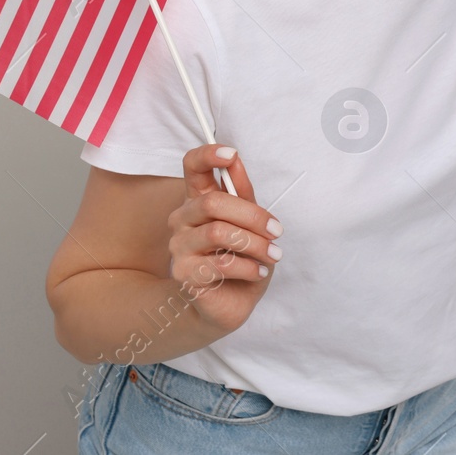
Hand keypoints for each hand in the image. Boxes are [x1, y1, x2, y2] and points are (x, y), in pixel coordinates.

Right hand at [167, 143, 281, 335]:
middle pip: (213, 203)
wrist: (232, 302)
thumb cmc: (242, 257)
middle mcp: (182, 219)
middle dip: (253, 216)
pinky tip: (259, 272)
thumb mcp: (249, 221)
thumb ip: (242, 192)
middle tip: (277, 231)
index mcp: (198, 199)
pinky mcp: (185, 275)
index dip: (208, 155)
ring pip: (219, 233)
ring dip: (255, 244)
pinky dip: (249, 267)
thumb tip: (236, 161)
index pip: (192, 166)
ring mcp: (179, 247)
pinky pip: (221, 264)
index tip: (232, 154)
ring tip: (272, 255)